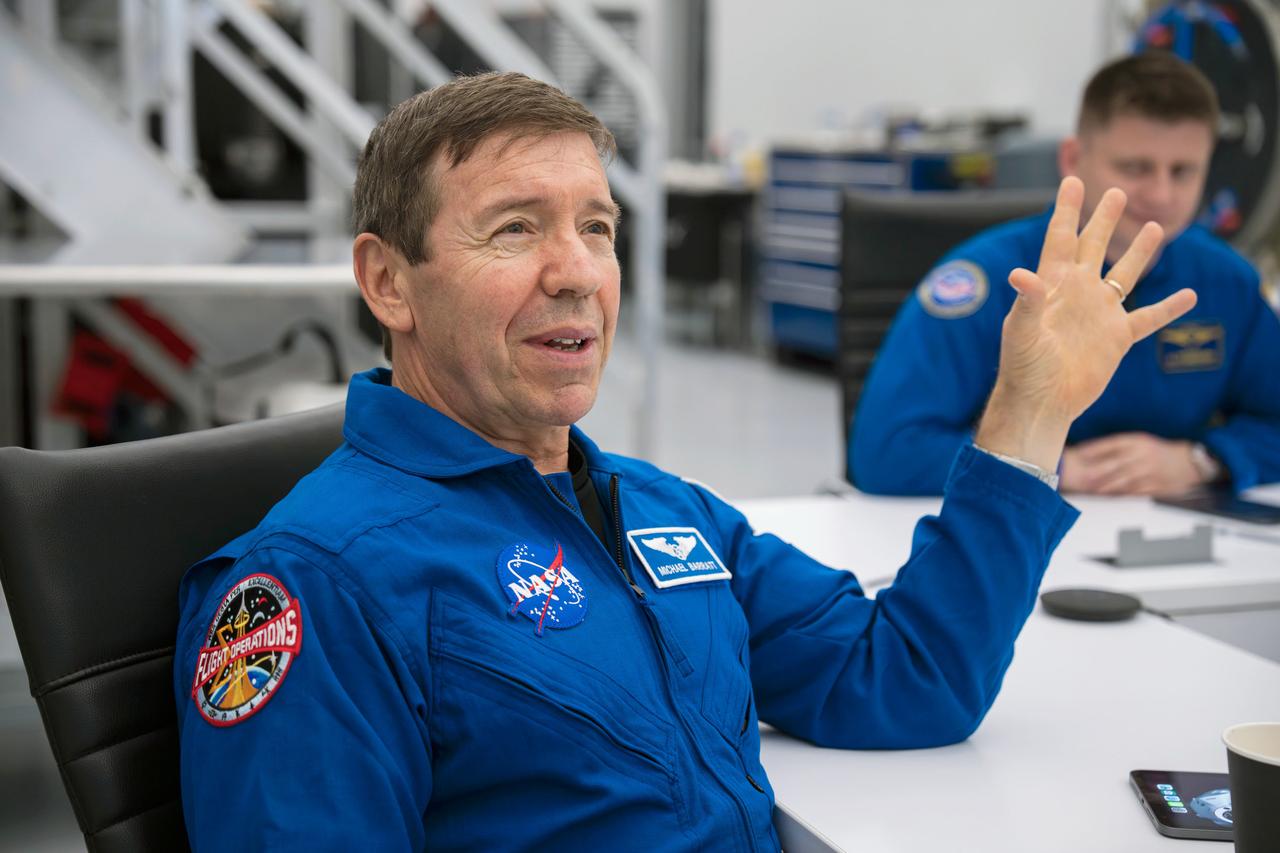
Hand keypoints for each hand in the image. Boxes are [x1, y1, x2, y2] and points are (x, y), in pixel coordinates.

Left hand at [975, 177, 1197, 471]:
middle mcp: (1077, 293)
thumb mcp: (1020, 332)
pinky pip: (1148, 318)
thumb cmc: (1022, 367)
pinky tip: (1188, 294)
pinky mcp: (1116, 338)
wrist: (1041, 402)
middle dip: (1103, 219)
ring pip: (1124, 275)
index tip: (1073, 180)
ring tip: (1153, 226)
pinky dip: (1169, 308)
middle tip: (1115, 191)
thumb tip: (1020, 274)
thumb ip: (1025, 302)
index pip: (1060, 238)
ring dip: (1138, 252)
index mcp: (1052, 285)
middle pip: (1093, 246)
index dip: (1067, 210)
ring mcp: (1098, 313)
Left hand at [1060, 433, 1203, 495]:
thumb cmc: (1157, 451)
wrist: (1188, 462)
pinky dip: (1123, 495)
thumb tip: (1089, 452)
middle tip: (1082, 477)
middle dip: (1097, 470)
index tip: (1079, 454)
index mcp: (1137, 441)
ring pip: (1124, 479)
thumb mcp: (1140, 442)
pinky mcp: (1157, 485)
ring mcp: (1150, 470)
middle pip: (1115, 463)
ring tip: (1094, 491)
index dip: (1093, 449)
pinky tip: (1112, 498)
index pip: (1111, 443)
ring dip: (1108, 486)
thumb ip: (1118, 447)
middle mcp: (1143, 454)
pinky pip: (1137, 491)